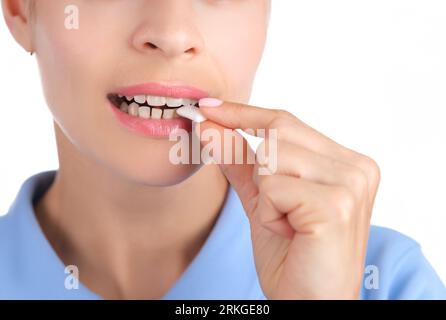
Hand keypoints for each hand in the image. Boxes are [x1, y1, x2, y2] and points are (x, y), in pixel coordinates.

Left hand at [196, 100, 380, 299]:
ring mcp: (350, 184)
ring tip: (288, 224)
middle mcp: (356, 167)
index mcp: (346, 162)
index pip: (286, 122)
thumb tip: (211, 127)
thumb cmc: (293, 255)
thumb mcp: (263, 201)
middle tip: (277, 210)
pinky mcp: (336, 205)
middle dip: (259, 171)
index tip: (208, 108)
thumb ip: (242, 162)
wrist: (309, 302)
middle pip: (277, 133)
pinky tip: (291, 233)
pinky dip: (269, 212)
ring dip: (265, 196)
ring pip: (272, 157)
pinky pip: (274, 186)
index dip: (243, 114)